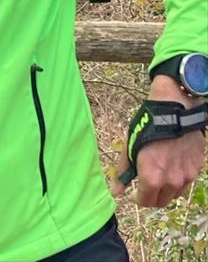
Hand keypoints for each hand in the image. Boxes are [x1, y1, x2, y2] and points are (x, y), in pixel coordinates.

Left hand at [110, 76, 205, 206]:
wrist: (175, 110)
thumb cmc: (148, 125)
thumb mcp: (130, 145)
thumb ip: (123, 171)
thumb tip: (116, 192)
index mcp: (152, 177)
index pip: (146, 202)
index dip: (138, 198)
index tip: (135, 192)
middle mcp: (171, 181)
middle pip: (161, 202)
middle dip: (152, 196)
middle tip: (146, 185)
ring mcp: (186, 176)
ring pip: (174, 193)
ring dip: (166, 189)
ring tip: (159, 172)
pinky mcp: (197, 168)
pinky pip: (186, 181)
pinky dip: (178, 178)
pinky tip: (172, 163)